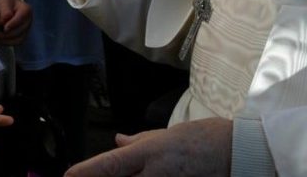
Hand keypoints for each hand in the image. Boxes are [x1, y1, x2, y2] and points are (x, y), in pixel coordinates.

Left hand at [0, 0, 31, 45]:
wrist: (8, 5)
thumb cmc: (7, 2)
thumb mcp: (4, 1)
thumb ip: (5, 9)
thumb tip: (6, 18)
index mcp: (26, 10)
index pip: (21, 18)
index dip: (13, 24)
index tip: (4, 28)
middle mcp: (28, 21)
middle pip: (20, 31)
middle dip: (6, 34)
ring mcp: (26, 30)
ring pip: (18, 40)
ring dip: (5, 41)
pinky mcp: (21, 36)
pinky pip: (14, 42)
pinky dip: (5, 42)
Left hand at [67, 119, 232, 176]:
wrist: (238, 153)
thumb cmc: (206, 139)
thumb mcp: (169, 134)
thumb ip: (140, 141)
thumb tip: (119, 140)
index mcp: (150, 152)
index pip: (109, 164)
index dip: (85, 172)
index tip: (68, 176)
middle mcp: (155, 173)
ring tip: (130, 172)